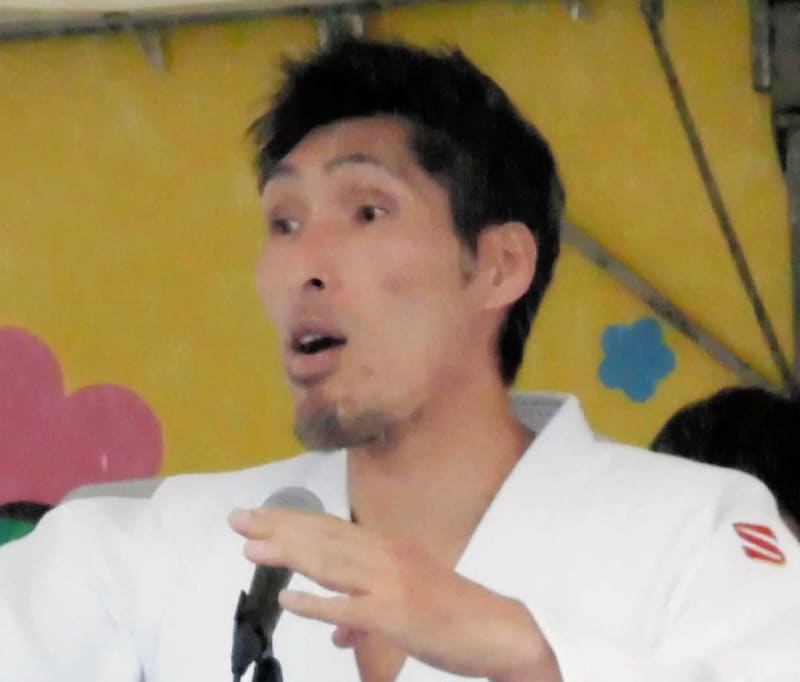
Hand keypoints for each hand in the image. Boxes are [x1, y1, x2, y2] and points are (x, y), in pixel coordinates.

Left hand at [229, 507, 561, 681]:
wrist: (497, 630)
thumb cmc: (450, 614)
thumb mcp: (403, 606)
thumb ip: (363, 615)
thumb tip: (335, 631)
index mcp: (388, 548)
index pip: (330, 529)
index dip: (291, 521)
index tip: (258, 516)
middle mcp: (386, 556)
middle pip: (323, 537)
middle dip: (277, 528)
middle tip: (238, 519)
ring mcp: (390, 583)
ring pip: (331, 563)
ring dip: (288, 553)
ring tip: (250, 546)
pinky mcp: (396, 615)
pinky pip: (349, 607)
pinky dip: (317, 603)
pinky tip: (288, 598)